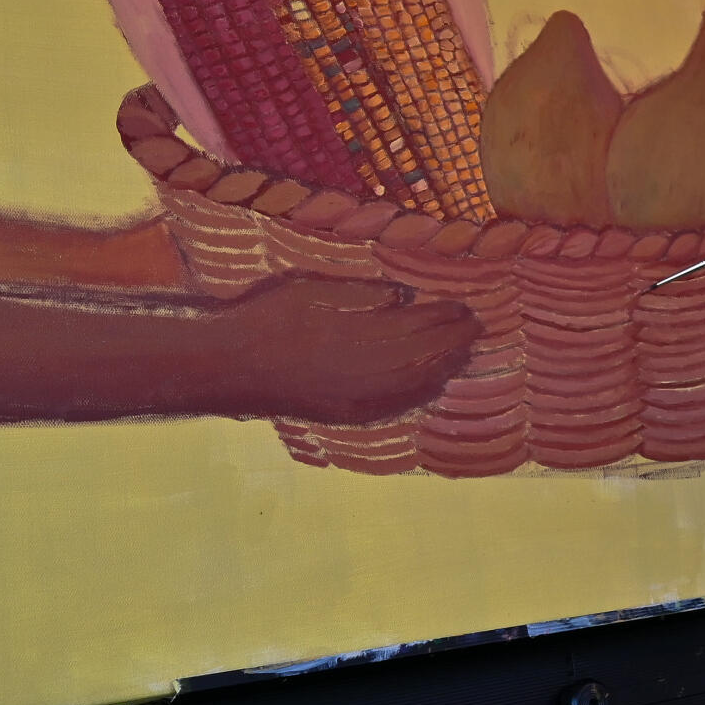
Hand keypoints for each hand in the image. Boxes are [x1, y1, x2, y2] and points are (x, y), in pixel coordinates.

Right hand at [215, 274, 479, 422]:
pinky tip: (434, 384)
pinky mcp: (347, 414)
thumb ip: (361, 293)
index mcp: (358, 335)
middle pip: (424, 356)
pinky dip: (422, 393)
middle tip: (476, 325)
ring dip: (445, 367)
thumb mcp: (312, 289)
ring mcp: (358, 398)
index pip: (417, 325)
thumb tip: (403, 296)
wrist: (228, 366)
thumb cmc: (267, 317)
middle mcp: (365, 371)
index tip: (464, 305)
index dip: (444, 316)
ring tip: (464, 352)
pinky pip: (396, 406)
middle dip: (454, 341)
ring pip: (416, 384)